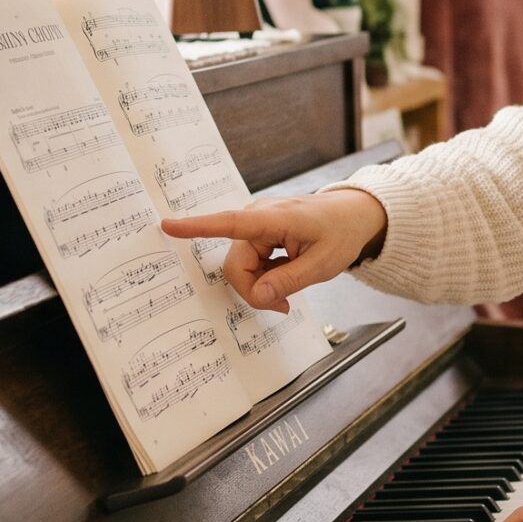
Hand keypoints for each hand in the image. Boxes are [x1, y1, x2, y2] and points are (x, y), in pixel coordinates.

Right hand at [160, 190, 387, 312]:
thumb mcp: (323, 264)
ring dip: (261, 287)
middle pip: (236, 265)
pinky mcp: (260, 235)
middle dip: (254, 290)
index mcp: (274, 218)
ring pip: (242, 269)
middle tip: (283, 305)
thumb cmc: (341, 233)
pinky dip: (265, 279)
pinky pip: (251, 265)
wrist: (354, 216)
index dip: (197, 228)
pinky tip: (284, 281)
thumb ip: (289, 280)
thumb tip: (259, 294)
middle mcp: (259, 218)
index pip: (230, 223)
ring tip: (288, 293)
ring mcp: (258, 227)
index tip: (168, 226)